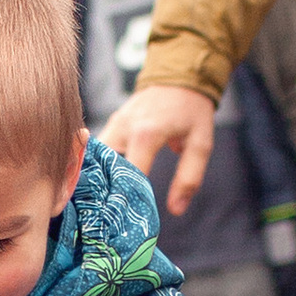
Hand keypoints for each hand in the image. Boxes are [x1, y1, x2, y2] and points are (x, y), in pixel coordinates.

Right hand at [103, 81, 218, 214]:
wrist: (179, 75)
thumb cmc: (192, 111)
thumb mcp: (200, 144)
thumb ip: (189, 178)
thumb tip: (176, 210)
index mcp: (146, 134)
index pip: (130, 175)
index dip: (127, 199)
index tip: (126, 220)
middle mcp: (124, 128)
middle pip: (104, 167)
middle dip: (103, 192)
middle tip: (104, 218)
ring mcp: (114, 123)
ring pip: (95, 159)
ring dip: (98, 179)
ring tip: (100, 204)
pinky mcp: (111, 123)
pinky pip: (98, 150)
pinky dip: (98, 167)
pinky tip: (100, 185)